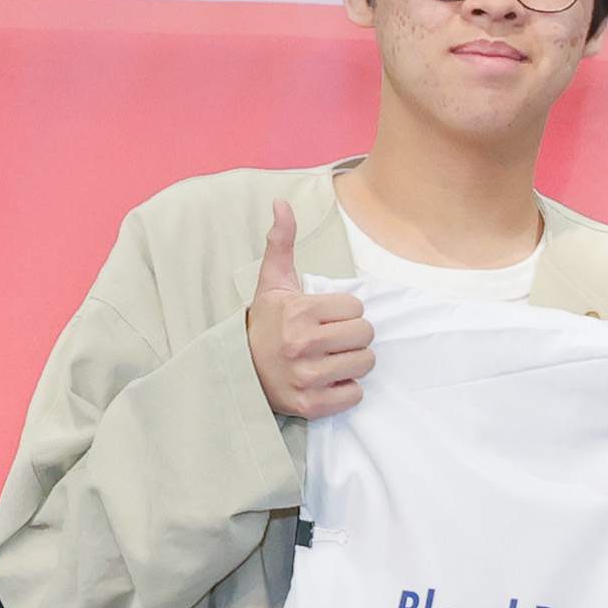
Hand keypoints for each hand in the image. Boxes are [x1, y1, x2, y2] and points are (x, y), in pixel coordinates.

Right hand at [246, 207, 373, 422]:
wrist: (241, 370)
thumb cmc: (266, 324)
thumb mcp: (272, 283)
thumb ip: (281, 243)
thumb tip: (282, 203)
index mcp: (299, 312)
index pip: (356, 307)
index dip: (343, 312)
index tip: (323, 317)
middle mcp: (303, 345)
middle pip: (366, 335)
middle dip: (353, 336)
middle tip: (331, 339)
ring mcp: (307, 378)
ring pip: (365, 363)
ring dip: (353, 362)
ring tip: (331, 358)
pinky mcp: (311, 405)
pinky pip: (355, 395)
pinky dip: (346, 390)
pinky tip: (328, 381)